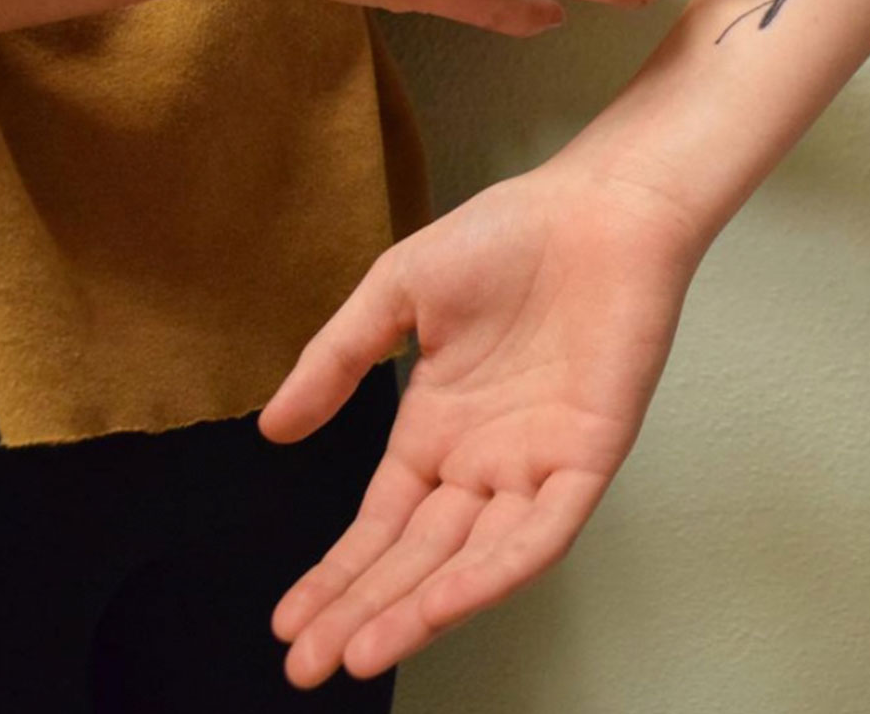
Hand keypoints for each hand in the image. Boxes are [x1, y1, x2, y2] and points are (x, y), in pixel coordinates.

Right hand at [258, 164, 702, 686]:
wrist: (598, 205)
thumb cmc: (507, 236)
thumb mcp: (396, 294)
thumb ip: (337, 362)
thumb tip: (271, 430)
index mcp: (436, 428)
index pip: (380, 523)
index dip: (336, 572)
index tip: (286, 622)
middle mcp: (483, 460)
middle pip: (417, 556)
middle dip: (362, 609)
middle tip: (306, 664)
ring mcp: (536, 462)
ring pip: (474, 559)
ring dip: (420, 607)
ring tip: (361, 653)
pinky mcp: (589, 456)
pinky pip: (542, 531)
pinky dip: (496, 569)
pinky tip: (445, 602)